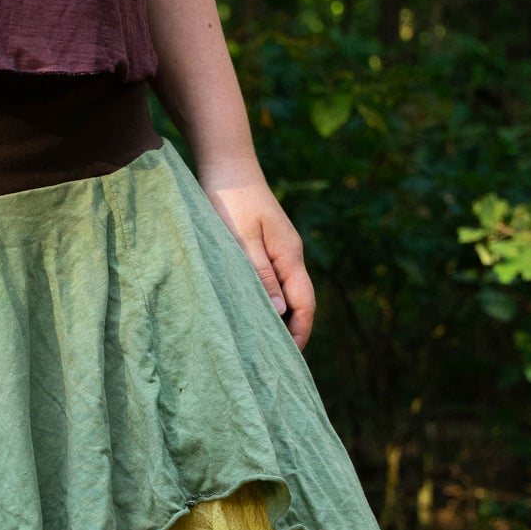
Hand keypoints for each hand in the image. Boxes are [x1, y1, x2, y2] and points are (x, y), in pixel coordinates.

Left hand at [201, 170, 315, 349]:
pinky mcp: (263, 247)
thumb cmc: (229, 202)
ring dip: (276, 319)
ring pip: (284, 294)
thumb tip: (280, 313)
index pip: (304, 305)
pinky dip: (266, 303)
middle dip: (290, 333)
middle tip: (273, 364)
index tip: (288, 361)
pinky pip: (271, 283)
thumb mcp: (241, 242)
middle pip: (298, 303)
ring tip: (260, 347)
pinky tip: (250, 315)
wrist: (225, 165)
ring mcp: (278, 251)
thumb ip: (260, 276)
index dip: (299, 334)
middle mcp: (289, 256)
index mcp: (289, 256)